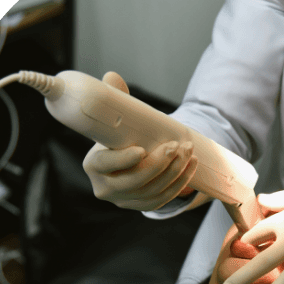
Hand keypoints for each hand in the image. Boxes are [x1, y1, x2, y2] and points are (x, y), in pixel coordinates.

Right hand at [82, 73, 196, 210]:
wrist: (124, 160)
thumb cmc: (117, 136)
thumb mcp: (113, 119)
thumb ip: (114, 98)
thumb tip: (111, 77)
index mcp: (93, 165)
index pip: (106, 164)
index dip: (123, 160)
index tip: (141, 149)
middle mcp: (105, 188)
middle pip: (134, 181)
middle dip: (159, 164)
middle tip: (176, 145)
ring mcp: (123, 200)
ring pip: (152, 191)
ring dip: (174, 172)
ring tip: (188, 152)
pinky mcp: (140, 206)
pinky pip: (162, 200)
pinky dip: (179, 183)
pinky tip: (190, 166)